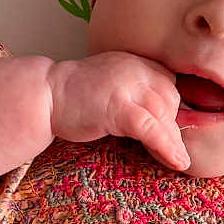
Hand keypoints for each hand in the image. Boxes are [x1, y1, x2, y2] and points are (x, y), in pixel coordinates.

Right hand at [46, 51, 189, 171]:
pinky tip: (176, 161)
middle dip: (174, 127)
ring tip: (179, 161)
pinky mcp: (117, 107)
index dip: (173, 109)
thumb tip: (159, 117)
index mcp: (135, 62)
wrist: (44, 95)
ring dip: (173, 141)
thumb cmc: (73, 96)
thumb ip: (134, 92)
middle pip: (169, 100)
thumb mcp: (111, 84)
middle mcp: (134, 69)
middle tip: (175, 150)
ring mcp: (126, 87)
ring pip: (163, 115)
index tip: (172, 130)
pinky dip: (166, 146)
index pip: (168, 84)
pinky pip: (150, 128)